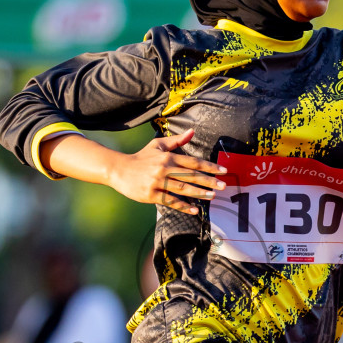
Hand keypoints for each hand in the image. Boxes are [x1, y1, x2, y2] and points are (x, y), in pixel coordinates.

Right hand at [105, 128, 226, 214]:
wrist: (118, 169)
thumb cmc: (141, 158)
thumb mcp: (157, 145)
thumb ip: (177, 140)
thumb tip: (193, 131)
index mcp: (168, 157)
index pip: (193, 162)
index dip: (209, 166)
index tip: (223, 171)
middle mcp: (164, 168)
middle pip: (191, 175)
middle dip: (209, 181)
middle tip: (224, 185)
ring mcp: (157, 182)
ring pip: (182, 188)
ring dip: (199, 193)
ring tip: (212, 196)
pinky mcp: (151, 195)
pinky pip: (170, 201)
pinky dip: (183, 206)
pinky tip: (194, 210)